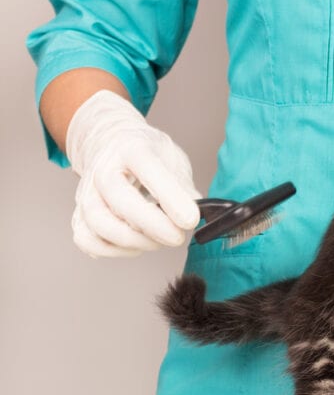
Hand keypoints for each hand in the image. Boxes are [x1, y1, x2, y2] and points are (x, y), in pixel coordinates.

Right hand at [66, 90, 200, 257]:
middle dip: (153, 225)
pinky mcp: (79, 214)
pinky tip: (135, 245)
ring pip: (99, 224)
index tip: (191, 219)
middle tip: (177, 237)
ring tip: (158, 241)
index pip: (147, 169)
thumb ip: (184, 187)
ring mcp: (87, 192)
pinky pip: (87, 240)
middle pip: (119, 199)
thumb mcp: (173, 158)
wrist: (111, 144)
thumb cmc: (147, 155)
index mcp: (131, 148)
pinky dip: (113, 250)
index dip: (170, 197)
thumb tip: (194, 215)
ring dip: (134, 240)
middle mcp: (103, 169)